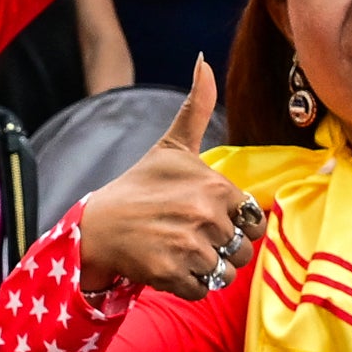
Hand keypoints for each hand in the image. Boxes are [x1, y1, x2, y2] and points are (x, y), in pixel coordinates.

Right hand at [73, 67, 264, 297]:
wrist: (97, 225)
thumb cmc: (140, 187)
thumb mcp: (171, 147)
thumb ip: (196, 107)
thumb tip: (204, 60)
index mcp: (216, 187)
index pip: (254, 222)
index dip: (235, 226)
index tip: (208, 220)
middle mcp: (207, 215)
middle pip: (242, 252)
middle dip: (220, 250)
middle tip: (190, 239)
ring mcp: (190, 247)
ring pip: (225, 274)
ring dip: (205, 270)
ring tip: (180, 253)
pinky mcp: (172, 275)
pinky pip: (201, 291)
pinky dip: (187, 286)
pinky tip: (167, 267)